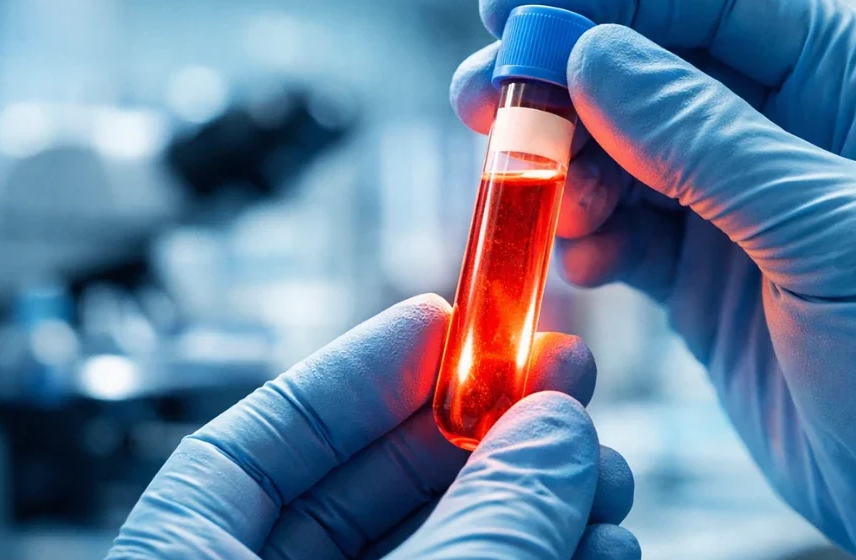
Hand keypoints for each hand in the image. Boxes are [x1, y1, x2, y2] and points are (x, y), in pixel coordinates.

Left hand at [107, 295, 637, 559]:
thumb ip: (478, 524)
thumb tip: (551, 427)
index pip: (251, 446)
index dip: (350, 373)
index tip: (439, 319)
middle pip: (363, 494)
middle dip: (476, 436)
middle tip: (560, 384)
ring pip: (437, 548)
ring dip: (529, 504)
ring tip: (604, 476)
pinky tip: (599, 543)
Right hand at [450, 0, 855, 558]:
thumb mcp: (837, 235)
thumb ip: (707, 145)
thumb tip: (594, 57)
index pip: (724, 0)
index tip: (514, 7)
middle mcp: (800, 138)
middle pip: (658, 73)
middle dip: (566, 82)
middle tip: (482, 103)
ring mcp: (751, 213)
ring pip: (631, 157)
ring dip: (570, 170)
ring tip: (542, 202)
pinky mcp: (716, 285)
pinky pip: (631, 237)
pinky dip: (594, 240)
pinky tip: (587, 261)